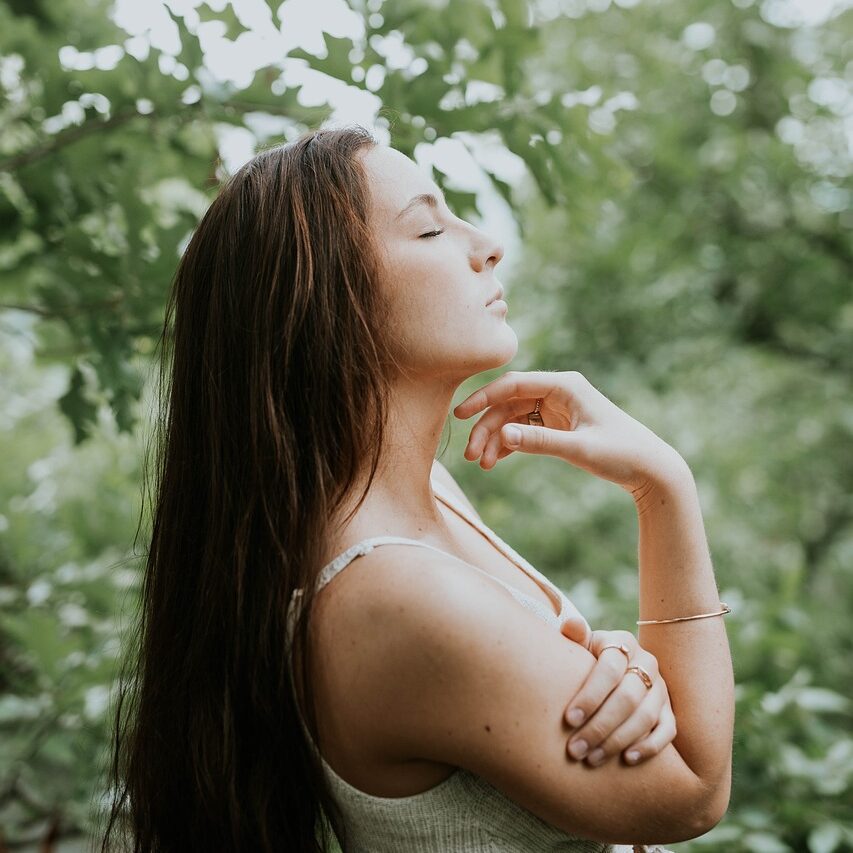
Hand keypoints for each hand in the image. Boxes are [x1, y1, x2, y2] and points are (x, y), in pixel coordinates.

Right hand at [453, 369, 687, 494]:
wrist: (651, 470)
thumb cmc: (622, 453)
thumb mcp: (579, 449)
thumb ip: (539, 442)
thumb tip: (501, 435)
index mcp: (564, 385)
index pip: (513, 385)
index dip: (483, 398)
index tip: (460, 415)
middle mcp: (558, 393)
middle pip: (509, 405)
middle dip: (487, 428)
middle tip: (471, 455)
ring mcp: (557, 410)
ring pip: (513, 420)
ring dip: (496, 440)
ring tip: (482, 464)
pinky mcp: (558, 427)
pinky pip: (524, 431)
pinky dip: (509, 445)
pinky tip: (495, 461)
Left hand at [559, 615, 675, 767]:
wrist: (613, 672)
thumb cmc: (587, 659)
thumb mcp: (581, 645)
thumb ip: (575, 636)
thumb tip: (572, 624)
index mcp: (622, 643)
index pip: (609, 668)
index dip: (590, 695)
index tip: (568, 719)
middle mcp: (646, 663)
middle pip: (627, 697)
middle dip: (599, 726)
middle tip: (575, 749)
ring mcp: (661, 688)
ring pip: (645, 716)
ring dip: (618, 740)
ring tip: (592, 758)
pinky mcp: (670, 710)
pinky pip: (667, 731)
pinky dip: (649, 746)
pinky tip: (627, 759)